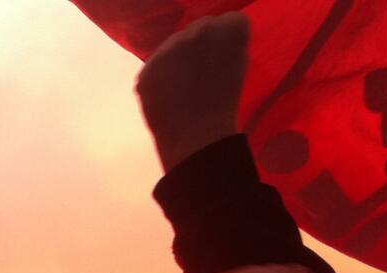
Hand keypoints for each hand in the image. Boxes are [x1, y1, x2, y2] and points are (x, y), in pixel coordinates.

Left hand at [136, 12, 249, 171]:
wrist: (197, 137)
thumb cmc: (225, 104)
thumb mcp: (239, 66)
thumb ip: (229, 45)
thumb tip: (215, 40)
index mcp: (229, 30)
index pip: (230, 21)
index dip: (228, 42)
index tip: (225, 60)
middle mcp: (197, 31)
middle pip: (200, 27)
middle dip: (201, 46)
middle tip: (203, 73)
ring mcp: (168, 49)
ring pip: (174, 44)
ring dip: (179, 58)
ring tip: (185, 87)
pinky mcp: (147, 67)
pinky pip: (156, 65)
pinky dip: (161, 77)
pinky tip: (168, 95)